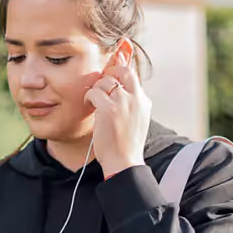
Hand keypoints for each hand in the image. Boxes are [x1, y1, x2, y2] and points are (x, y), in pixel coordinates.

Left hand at [84, 50, 151, 176]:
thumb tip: (118, 91)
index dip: (120, 74)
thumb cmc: (126, 145)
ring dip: (96, 88)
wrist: (124, 162)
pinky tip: (89, 105)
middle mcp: (136, 99)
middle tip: (102, 80)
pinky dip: (89, 96)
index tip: (111, 74)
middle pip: (124, 71)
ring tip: (94, 100)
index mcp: (144, 102)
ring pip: (106, 81)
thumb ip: (131, 105)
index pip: (133, 77)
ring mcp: (123, 102)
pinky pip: (94, 92)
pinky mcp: (109, 108)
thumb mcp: (136, 121)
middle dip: (111, 71)